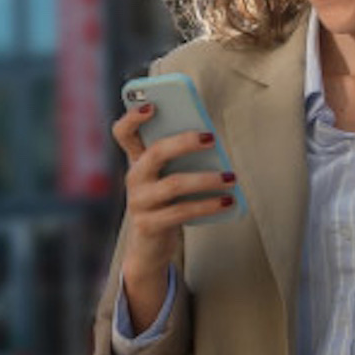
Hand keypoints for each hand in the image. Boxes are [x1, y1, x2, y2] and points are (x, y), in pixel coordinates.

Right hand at [109, 105, 237, 283]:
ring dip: (206, 179)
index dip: (133, 117)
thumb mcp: (167, 178)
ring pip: (173, 184)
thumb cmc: (165, 204)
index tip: (152, 106)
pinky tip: (227, 201)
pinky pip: (181, 212)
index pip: (123, 133)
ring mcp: (139, 202)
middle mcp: (133, 178)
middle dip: (184, 142)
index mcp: (137, 161)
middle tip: (211, 138)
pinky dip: (208, 205)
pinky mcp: (149, 225)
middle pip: (154, 153)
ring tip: (230, 177)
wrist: (149, 248)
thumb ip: (180, 159)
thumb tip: (211, 142)